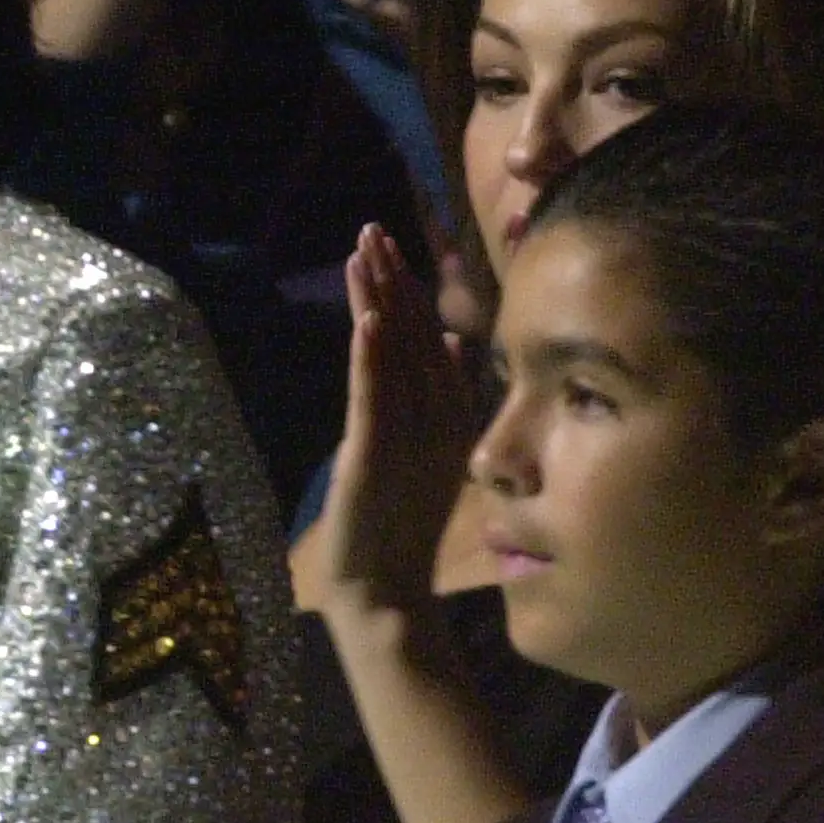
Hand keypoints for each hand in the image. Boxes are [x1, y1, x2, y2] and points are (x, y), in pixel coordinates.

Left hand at [319, 224, 478, 619]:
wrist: (386, 593)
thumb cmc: (399, 528)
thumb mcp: (423, 453)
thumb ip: (439, 399)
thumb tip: (456, 344)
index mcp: (445, 416)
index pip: (427, 342)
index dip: (410, 292)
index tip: (393, 248)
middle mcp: (432, 419)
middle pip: (414, 337)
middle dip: (394, 281)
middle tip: (375, 230)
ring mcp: (407, 435)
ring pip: (394, 357)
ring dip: (381, 302)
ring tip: (368, 252)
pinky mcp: (376, 456)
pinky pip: (375, 399)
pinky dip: (371, 359)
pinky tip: (367, 321)